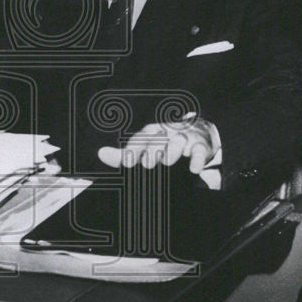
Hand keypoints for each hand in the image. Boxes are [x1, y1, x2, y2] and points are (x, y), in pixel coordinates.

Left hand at [97, 117, 220, 175]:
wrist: (196, 134)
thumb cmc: (164, 143)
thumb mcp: (145, 147)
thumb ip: (124, 154)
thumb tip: (101, 153)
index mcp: (150, 133)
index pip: (140, 139)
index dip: (133, 150)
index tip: (127, 164)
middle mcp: (166, 133)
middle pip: (158, 139)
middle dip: (153, 150)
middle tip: (147, 164)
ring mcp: (183, 138)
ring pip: (178, 140)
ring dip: (172, 150)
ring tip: (167, 162)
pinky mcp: (200, 145)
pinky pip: (199, 151)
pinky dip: (197, 159)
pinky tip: (193, 169)